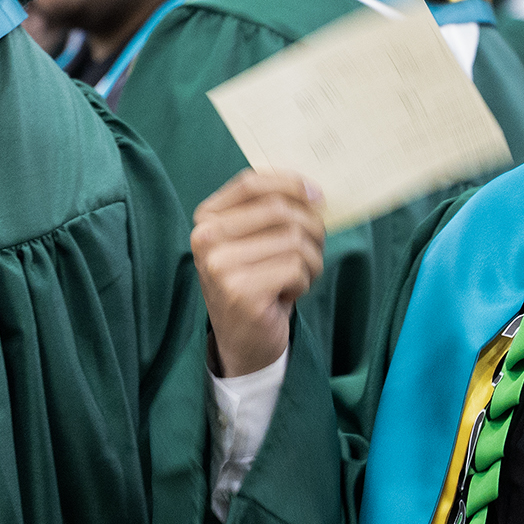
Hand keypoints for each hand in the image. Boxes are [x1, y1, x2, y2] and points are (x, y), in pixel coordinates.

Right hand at [192, 170, 324, 376]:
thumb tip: (314, 192)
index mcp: (206, 219)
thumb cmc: (256, 283)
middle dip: (312, 228)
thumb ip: (273, 211)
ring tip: (297, 277)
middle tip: (314, 249)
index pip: (252, 183)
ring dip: (311, 260)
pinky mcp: (241, 291)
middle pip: (280, 210)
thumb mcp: (256, 241)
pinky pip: (297, 268)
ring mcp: (220, 266)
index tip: (317, 194)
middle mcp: (206, 239)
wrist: (244, 340)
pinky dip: (304, 281)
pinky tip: (287, 294)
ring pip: (295, 240)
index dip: (291, 183)